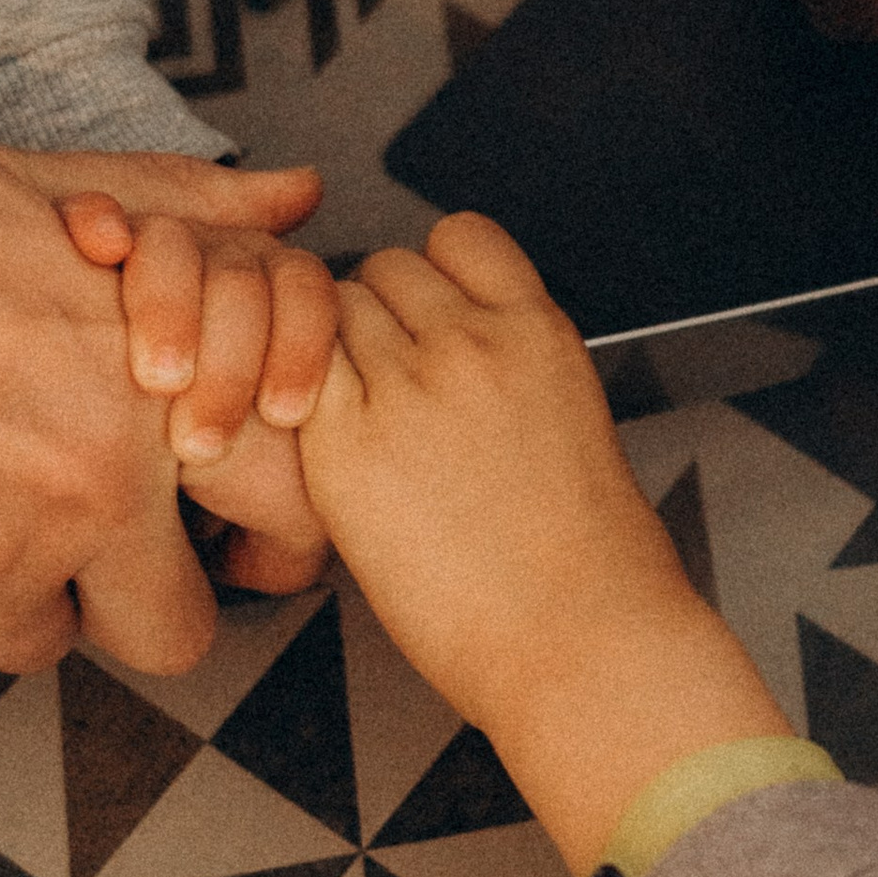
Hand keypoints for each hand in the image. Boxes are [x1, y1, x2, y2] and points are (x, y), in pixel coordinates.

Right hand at [0, 120, 322, 674]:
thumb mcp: (31, 190)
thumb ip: (181, 208)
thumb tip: (295, 195)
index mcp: (138, 400)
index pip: (273, 516)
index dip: (261, 528)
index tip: (229, 520)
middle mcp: (74, 497)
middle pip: (165, 630)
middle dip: (130, 592)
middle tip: (81, 530)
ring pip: (24, 638)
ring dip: (3, 589)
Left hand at [300, 215, 782, 866]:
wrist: (582, 639)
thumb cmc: (591, 564)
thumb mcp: (572, 424)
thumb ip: (510, 375)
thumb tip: (459, 371)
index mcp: (538, 331)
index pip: (460, 238)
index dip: (435, 274)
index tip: (429, 314)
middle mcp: (471, 341)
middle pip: (383, 269)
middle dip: (373, 318)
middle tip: (377, 384)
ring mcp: (404, 388)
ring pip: (326, 317)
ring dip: (324, 356)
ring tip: (344, 422)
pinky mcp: (343, 444)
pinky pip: (288, 378)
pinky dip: (286, 400)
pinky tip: (312, 448)